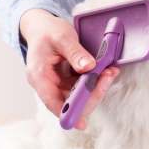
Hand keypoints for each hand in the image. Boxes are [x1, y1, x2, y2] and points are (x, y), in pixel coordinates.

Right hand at [20, 9, 119, 129]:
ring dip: (95, 88)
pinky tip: (105, 71)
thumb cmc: (47, 32)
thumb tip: (89, 67)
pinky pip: (81, 87)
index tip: (82, 122)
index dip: (67, 113)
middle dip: (91, 94)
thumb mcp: (62, 37)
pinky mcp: (66, 81)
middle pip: (68, 101)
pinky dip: (94, 81)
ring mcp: (56, 84)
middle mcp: (46, 84)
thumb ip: (75, 52)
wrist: (42, 26)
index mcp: (38, 76)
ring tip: (110, 72)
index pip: (52, 101)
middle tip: (108, 77)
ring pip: (77, 96)